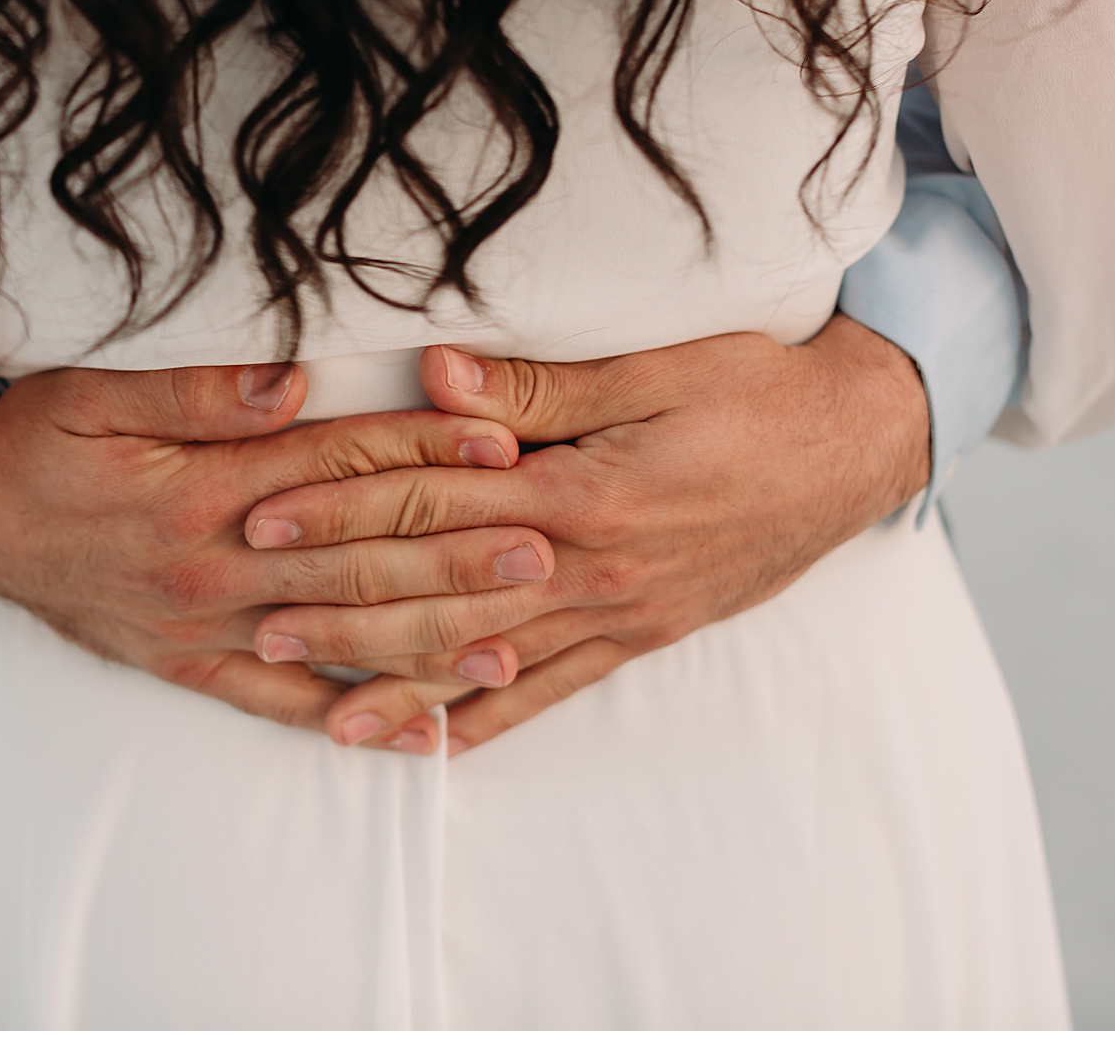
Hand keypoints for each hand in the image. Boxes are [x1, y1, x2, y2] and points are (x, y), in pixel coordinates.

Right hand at [0, 362, 553, 732]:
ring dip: (429, 643)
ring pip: (338, 640)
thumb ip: (198, 391)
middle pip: (358, 562)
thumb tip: (291, 378)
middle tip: (545, 550)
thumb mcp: (97, 391)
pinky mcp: (196, 668)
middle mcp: (217, 570)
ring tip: (515, 645)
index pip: (337, 468)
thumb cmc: (42, 442)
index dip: (423, 450)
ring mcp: (210, 629)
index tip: (505, 438)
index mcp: (202, 492)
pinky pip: (287, 704)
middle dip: (457, 556)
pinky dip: (356, 719)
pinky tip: (423, 733)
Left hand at [242, 313, 930, 752]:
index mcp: (581, 489)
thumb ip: (540, 384)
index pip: (434, 497)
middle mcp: (590, 565)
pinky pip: (553, 691)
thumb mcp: (656, 368)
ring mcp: (617, 612)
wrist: (856, 448)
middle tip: (258, 620)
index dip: (343, 507)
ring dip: (400, 682)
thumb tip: (437, 373)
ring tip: (324, 710)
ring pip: (486, 657)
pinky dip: (491, 720)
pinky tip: (438, 747)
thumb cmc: (755, 392)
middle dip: (343, 606)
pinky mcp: (641, 635)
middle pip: (441, 588)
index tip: (265, 516)